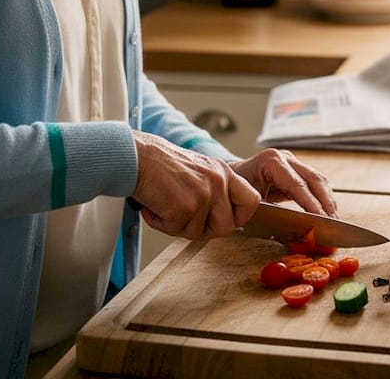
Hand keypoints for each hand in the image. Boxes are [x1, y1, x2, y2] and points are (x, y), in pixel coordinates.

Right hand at [131, 131, 259, 239]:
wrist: (137, 156)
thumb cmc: (162, 165)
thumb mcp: (200, 170)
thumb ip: (216, 191)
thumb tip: (227, 221)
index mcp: (224, 173)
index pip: (252, 202)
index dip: (240, 217)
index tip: (225, 220)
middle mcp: (218, 182)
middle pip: (227, 227)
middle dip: (204, 229)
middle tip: (184, 218)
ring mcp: (203, 195)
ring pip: (199, 233)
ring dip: (179, 226)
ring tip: (165, 206)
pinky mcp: (185, 207)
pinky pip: (176, 231)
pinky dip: (160, 223)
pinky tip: (154, 206)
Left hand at [230, 148, 337, 216]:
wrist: (227, 178)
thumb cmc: (235, 191)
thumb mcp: (249, 203)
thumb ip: (272, 214)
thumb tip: (296, 229)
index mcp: (271, 161)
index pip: (298, 185)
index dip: (313, 204)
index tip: (324, 221)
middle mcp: (284, 157)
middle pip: (314, 179)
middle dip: (326, 203)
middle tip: (334, 224)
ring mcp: (291, 161)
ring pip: (319, 180)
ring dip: (328, 201)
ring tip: (334, 221)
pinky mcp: (296, 169)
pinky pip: (314, 183)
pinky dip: (322, 198)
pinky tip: (327, 213)